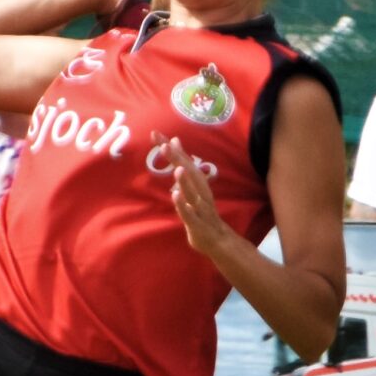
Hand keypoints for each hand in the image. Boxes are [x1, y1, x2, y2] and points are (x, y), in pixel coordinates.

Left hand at [165, 138, 232, 260]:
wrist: (220, 242)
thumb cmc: (202, 212)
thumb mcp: (192, 187)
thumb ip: (183, 166)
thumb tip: (175, 141)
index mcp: (198, 183)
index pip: (184, 161)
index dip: (171, 148)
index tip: (155, 134)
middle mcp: (201, 192)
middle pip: (190, 173)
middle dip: (177, 159)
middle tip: (164, 145)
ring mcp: (200, 209)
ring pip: (193, 193)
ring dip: (185, 181)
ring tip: (177, 168)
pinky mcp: (198, 224)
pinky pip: (190, 214)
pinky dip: (183, 205)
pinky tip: (175, 196)